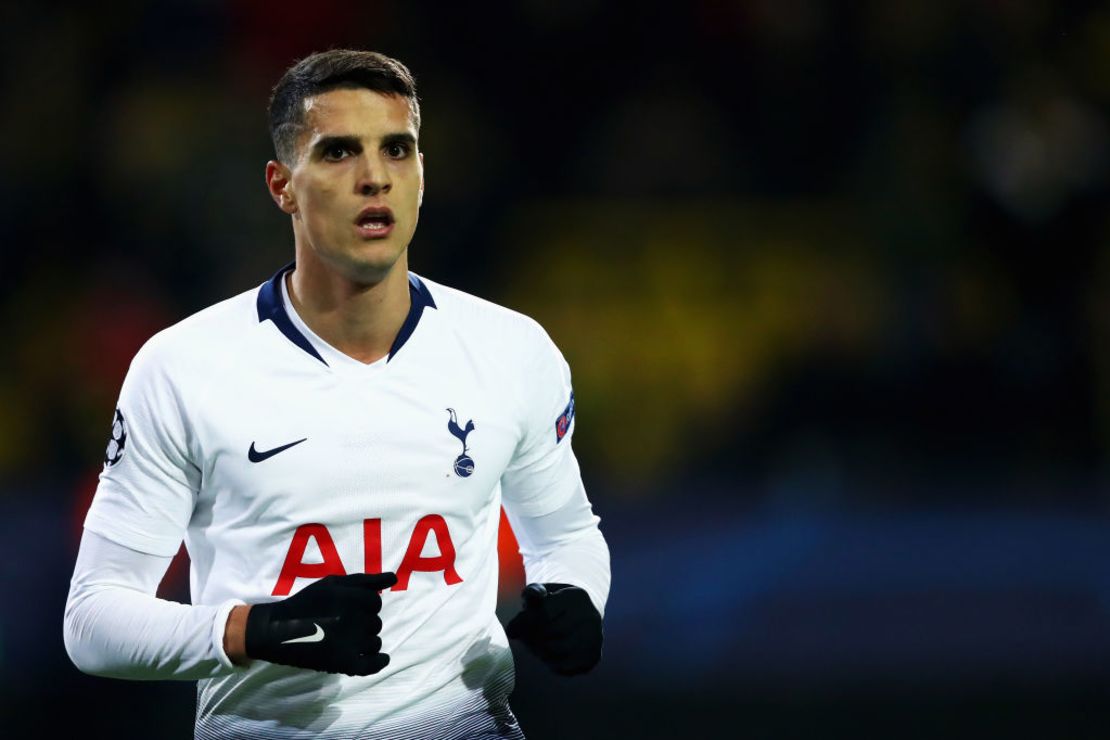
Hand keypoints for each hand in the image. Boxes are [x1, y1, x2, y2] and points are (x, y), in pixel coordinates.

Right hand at [245, 572, 396, 675]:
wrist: (278, 631)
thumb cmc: (306, 603)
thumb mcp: (333, 583)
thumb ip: (366, 580)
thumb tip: (394, 579)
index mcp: (353, 598)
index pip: (375, 602)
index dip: (365, 605)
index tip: (349, 609)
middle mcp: (356, 619)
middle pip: (375, 623)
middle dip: (363, 623)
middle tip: (341, 625)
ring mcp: (352, 643)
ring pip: (375, 642)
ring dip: (366, 642)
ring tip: (345, 640)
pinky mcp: (344, 664)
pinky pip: (372, 665)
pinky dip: (379, 662)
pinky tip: (380, 658)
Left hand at [505, 582, 602, 675]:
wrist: (582, 615)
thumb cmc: (554, 603)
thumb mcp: (542, 592)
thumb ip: (531, 595)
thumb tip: (524, 611)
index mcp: (576, 596)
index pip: (544, 613)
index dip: (523, 623)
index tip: (511, 630)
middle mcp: (590, 616)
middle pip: (549, 633)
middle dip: (531, 637)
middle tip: (524, 638)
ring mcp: (595, 638)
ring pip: (555, 651)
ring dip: (538, 651)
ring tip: (535, 645)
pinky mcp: (594, 656)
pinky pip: (564, 667)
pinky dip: (550, 663)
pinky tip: (548, 655)